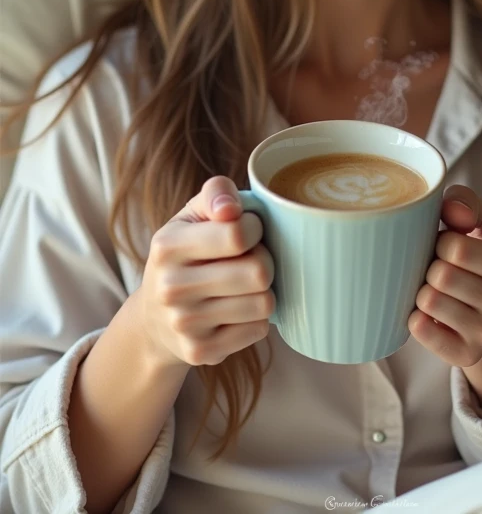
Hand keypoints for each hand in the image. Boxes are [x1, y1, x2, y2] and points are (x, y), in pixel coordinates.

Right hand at [138, 175, 275, 369]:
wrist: (153, 319)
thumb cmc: (185, 254)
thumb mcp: (192, 215)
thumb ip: (216, 193)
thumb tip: (232, 208)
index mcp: (168, 246)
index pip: (238, 234)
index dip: (255, 228)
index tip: (247, 230)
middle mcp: (170, 287)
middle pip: (258, 272)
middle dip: (265, 260)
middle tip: (251, 259)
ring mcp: (185, 324)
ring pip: (263, 303)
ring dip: (263, 291)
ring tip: (244, 284)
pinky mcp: (201, 352)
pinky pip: (259, 330)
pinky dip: (255, 318)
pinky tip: (236, 310)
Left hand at [409, 185, 481, 367]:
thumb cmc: (480, 252)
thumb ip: (467, 202)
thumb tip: (451, 209)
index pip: (457, 249)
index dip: (442, 240)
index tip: (448, 243)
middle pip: (442, 276)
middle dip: (430, 264)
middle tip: (439, 266)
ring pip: (430, 302)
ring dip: (421, 288)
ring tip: (436, 286)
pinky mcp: (468, 356)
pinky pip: (423, 331)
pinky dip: (416, 317)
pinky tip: (429, 311)